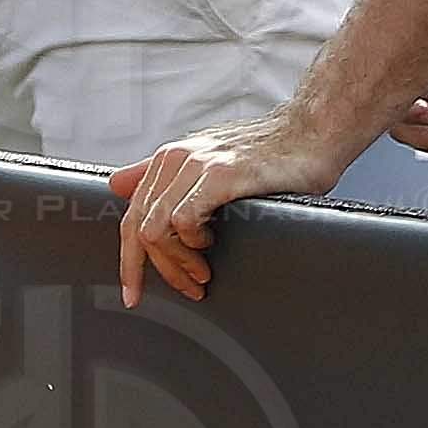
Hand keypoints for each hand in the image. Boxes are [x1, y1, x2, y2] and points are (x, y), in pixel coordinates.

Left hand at [106, 109, 356, 302]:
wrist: (311, 133)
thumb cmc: (266, 152)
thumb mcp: (206, 158)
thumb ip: (160, 171)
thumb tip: (116, 183)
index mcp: (169, 159)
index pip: (131, 217)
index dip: (129, 262)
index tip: (133, 294)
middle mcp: (176, 158)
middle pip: (138, 229)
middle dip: (158, 270)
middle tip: (187, 289)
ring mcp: (197, 165)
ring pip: (156, 230)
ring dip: (178, 263)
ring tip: (203, 273)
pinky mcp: (221, 175)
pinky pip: (183, 221)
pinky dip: (193, 243)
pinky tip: (214, 244)